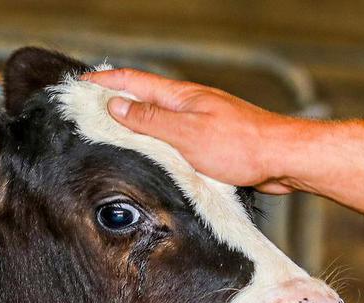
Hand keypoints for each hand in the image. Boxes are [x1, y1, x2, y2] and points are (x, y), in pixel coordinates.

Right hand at [82, 68, 295, 192]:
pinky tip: (153, 156)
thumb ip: (150, 121)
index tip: (80, 85)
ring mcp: (202, 123)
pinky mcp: (213, 144)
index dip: (105, 82)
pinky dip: (158, 143)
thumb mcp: (186, 134)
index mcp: (180, 97)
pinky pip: (176, 139)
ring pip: (160, 121)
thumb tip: (116, 106)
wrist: (283, 160)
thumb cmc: (242, 146)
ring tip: (112, 133)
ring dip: (136, 123)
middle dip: (115, 101)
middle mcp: (189, 106)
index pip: (133, 82)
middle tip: (88, 109)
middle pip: (144, 98)